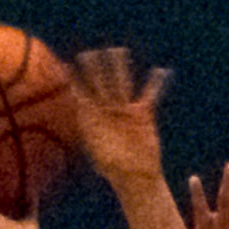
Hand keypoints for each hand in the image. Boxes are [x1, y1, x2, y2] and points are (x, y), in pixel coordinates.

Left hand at [68, 46, 169, 187]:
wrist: (135, 177)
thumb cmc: (114, 169)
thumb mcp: (99, 152)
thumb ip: (92, 133)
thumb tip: (84, 116)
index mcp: (93, 119)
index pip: (82, 94)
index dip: (75, 80)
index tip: (67, 65)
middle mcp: (107, 110)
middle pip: (101, 83)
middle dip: (95, 68)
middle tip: (89, 53)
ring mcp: (125, 109)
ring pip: (123, 82)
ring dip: (120, 67)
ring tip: (119, 51)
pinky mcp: (144, 113)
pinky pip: (151, 93)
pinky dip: (157, 82)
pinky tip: (161, 71)